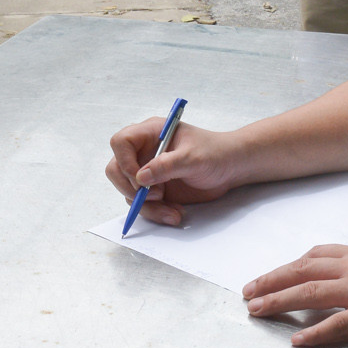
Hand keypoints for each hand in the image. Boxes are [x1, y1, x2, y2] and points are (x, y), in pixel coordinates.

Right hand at [103, 118, 246, 227]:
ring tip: (173, 211)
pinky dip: (156, 213)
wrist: (230, 168)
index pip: (121, 142)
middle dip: (130, 188)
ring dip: (147, 206)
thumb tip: (140, 178)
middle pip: (116, 169)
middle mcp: (144, 152)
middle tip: (155, 196)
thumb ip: (167, 165)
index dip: (124, 160)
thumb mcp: (193, 157)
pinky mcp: (155, 190)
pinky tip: (175, 214)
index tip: (140, 179)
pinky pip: (143, 205)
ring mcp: (148, 172)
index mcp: (151, 133)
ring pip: (129, 192)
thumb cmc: (215, 152)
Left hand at [242, 240, 347, 347]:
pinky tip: (297, 341)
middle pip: (302, 269)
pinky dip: (314, 332)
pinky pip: (337, 324)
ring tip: (256, 310)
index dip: (288, 265)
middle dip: (270, 280)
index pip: (315, 254)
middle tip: (247, 291)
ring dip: (278, 301)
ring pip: (309, 292)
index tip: (270, 274)